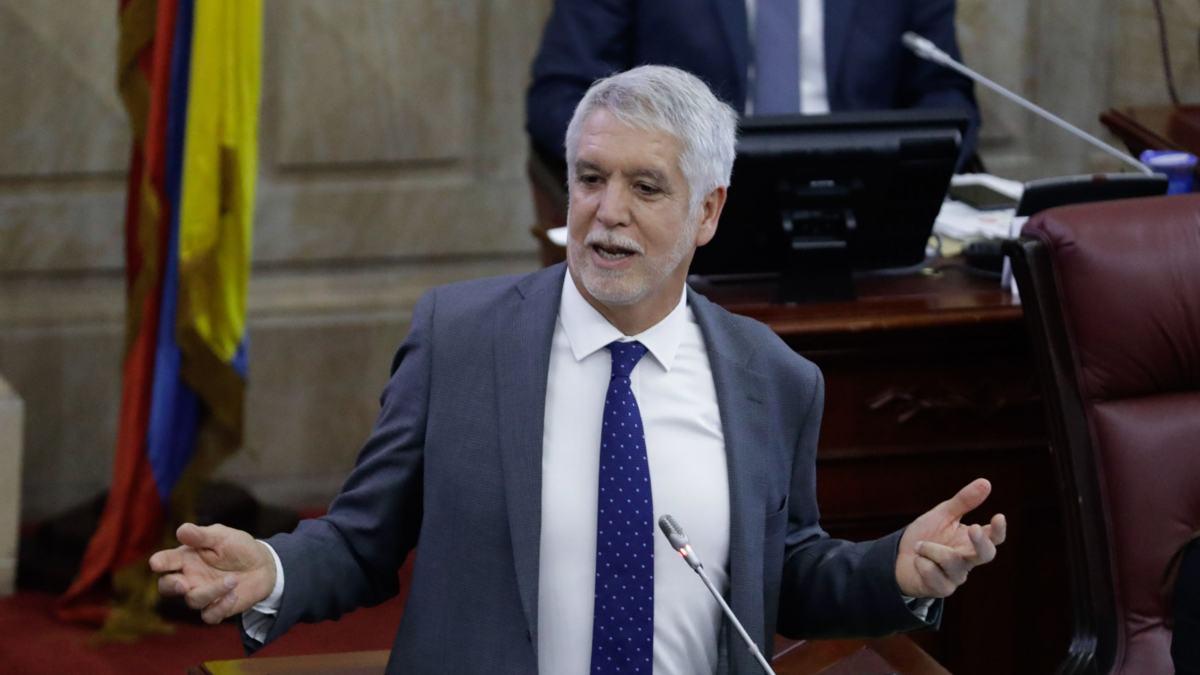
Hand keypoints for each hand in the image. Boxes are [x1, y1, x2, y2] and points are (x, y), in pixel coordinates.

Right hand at [149, 523, 276, 624]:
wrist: (263, 565)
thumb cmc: (239, 547)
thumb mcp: (223, 536)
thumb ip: (202, 535)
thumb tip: (181, 530)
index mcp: (187, 558)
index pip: (167, 561)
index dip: (160, 562)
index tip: (156, 563)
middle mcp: (189, 577)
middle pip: (168, 587)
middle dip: (171, 587)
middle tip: (182, 584)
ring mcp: (202, 594)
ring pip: (193, 601)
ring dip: (212, 592)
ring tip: (233, 579)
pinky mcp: (216, 608)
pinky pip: (209, 616)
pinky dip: (220, 607)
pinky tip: (234, 594)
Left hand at [895, 478, 1006, 598]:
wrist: (898, 557)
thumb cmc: (926, 535)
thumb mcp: (943, 514)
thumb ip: (963, 501)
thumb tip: (986, 482)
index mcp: (972, 541)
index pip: (994, 538)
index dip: (999, 530)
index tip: (999, 516)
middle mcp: (969, 560)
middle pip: (986, 555)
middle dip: (980, 542)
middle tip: (973, 528)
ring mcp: (957, 577)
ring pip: (950, 560)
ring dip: (929, 548)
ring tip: (919, 545)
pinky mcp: (942, 589)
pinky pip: (932, 571)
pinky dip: (920, 561)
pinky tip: (917, 561)